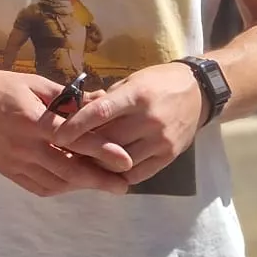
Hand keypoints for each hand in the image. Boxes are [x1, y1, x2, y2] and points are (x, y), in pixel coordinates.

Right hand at [0, 67, 131, 197]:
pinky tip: (73, 183)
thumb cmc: (1, 85)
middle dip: (98, 180)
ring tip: (102, 184)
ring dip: (81, 186)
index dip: (102, 152)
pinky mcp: (7, 171)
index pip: (74, 140)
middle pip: (68, 170)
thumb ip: (67, 98)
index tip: (126, 161)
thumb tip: (100, 101)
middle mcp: (24, 145)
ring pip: (54, 182)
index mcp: (33, 120)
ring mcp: (14, 162)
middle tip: (122, 185)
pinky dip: (59, 188)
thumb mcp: (34, 83)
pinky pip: (38, 186)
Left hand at [50, 62, 205, 187]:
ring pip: (120, 161)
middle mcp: (149, 120)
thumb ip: (105, 99)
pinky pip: (137, 173)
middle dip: (83, 148)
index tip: (57, 135)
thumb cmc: (158, 83)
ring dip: (98, 164)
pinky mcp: (169, 157)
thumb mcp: (131, 82)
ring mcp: (161, 141)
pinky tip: (106, 170)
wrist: (199, 92)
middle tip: (63, 152)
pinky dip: (118, 174)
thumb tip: (72, 111)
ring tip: (82, 162)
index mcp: (137, 96)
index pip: (100, 112)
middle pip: (108, 140)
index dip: (76, 125)